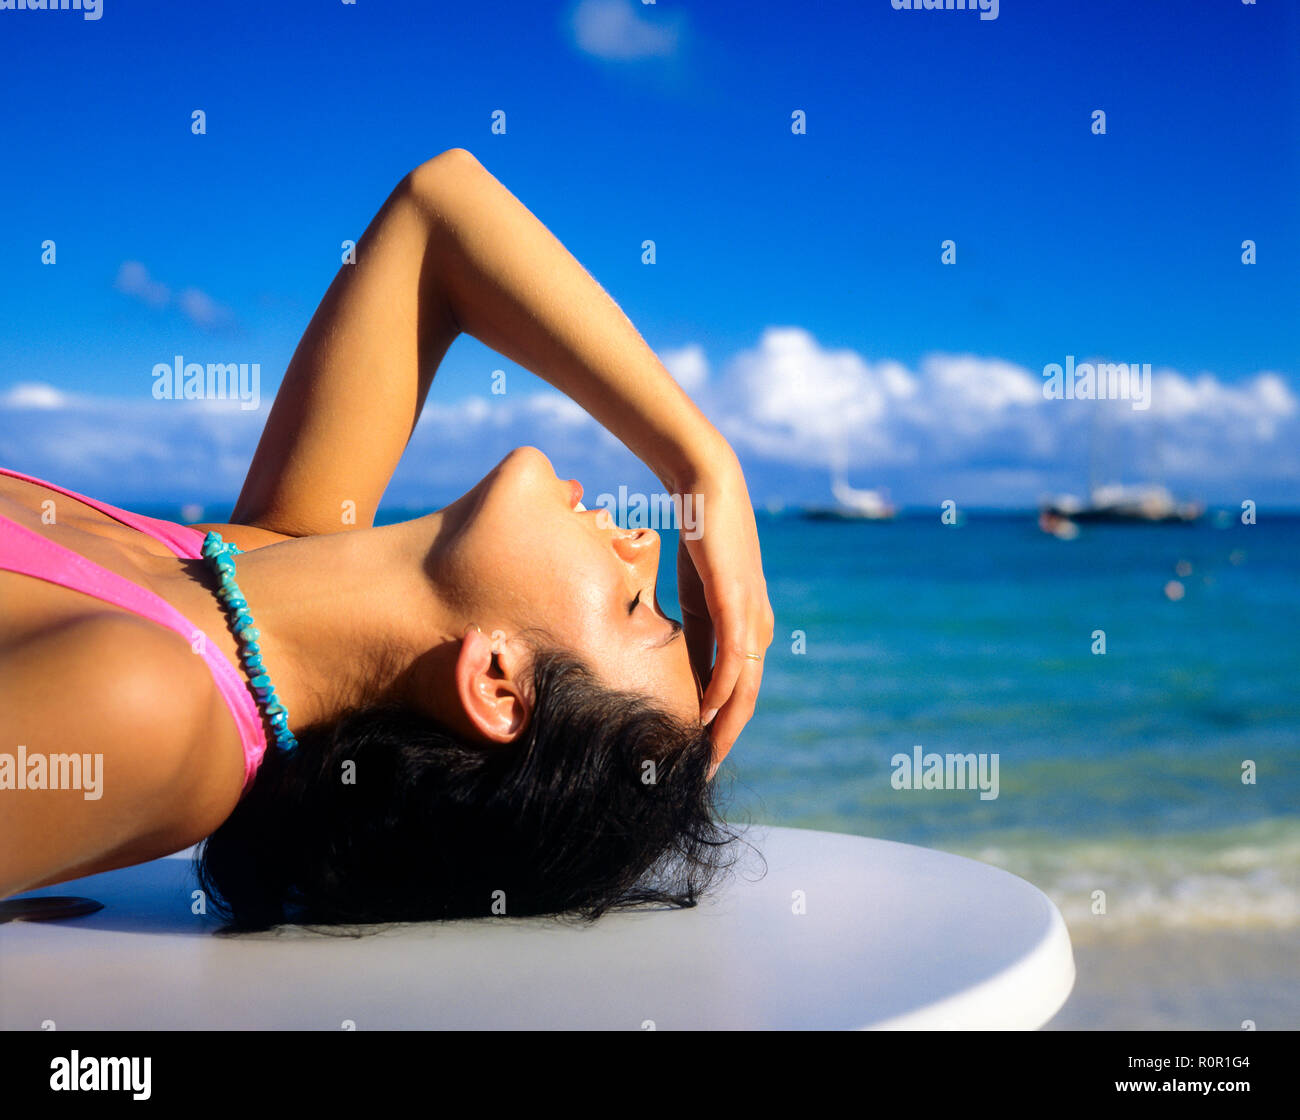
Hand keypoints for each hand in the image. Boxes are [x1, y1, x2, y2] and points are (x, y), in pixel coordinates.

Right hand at [675, 451, 773, 774]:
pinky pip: (733, 656)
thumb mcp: (696, 601)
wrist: (707, 490)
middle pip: (748, 699)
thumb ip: (696, 639)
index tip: (701, 757)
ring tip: (705, 755)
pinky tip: (707, 712)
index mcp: (749, 629)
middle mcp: (758, 628)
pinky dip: (722, 687)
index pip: (740, 691)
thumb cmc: (701, 541)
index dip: (724, 728)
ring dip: (726, 725)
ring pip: (745, 685)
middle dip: (727, 739)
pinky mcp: (737, 601)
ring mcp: (751, 616)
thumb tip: (686, 676)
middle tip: (704, 773)